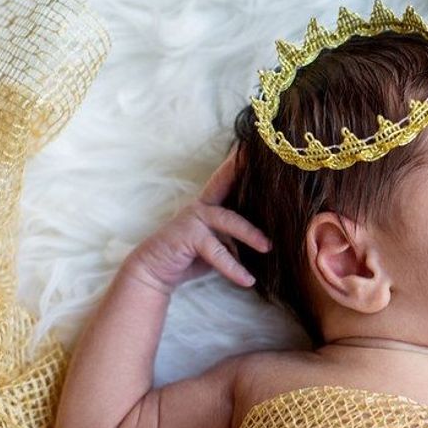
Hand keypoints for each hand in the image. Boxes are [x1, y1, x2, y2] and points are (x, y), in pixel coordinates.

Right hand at [125, 143, 270, 294]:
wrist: (156, 272)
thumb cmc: (191, 257)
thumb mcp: (220, 245)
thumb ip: (237, 237)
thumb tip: (271, 240)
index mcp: (211, 205)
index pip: (229, 180)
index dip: (240, 163)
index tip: (256, 146)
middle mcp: (202, 206)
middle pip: (228, 186)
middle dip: (244, 172)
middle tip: (270, 168)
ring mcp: (194, 219)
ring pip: (229, 221)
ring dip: (250, 235)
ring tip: (268, 248)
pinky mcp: (188, 236)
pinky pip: (217, 252)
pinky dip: (233, 268)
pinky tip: (248, 280)